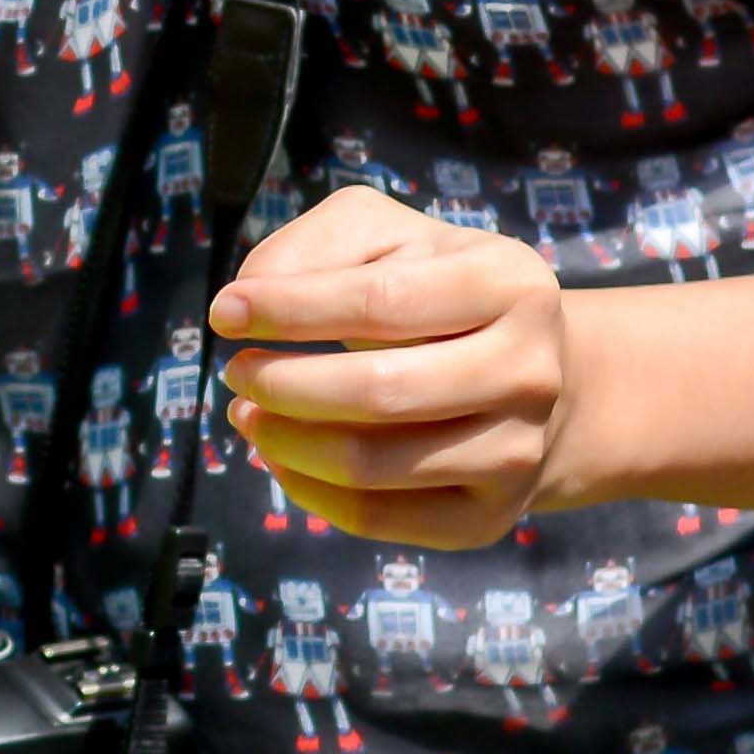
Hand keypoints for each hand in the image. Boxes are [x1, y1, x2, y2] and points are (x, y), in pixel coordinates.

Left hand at [211, 180, 577, 546]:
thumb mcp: (386, 236)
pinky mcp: (489, 517)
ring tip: (247, 413)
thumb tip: (247, 301)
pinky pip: (377, 517)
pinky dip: (307, 489)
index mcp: (509, 284)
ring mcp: (518, 451)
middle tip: (236, 373)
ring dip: (284, 440)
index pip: (380, 301)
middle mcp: (529, 371)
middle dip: (282, 384)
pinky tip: (281, 457)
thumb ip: (316, 246)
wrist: (525, 377)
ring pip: (371, 465)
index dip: (288, 309)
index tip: (224, 312)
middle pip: (379, 392)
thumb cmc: (434, 291)